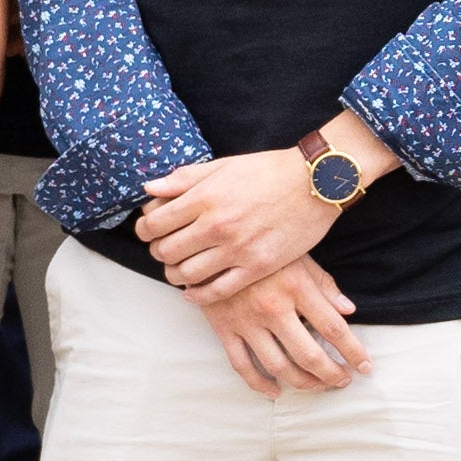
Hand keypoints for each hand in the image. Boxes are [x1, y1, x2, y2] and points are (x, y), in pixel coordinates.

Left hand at [135, 145, 344, 302]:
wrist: (315, 183)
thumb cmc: (268, 171)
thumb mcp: (223, 165)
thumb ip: (184, 179)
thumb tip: (149, 189)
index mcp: (205, 197)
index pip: (155, 223)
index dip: (144, 230)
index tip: (148, 231)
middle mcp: (217, 224)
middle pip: (167, 251)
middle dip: (158, 253)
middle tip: (164, 250)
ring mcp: (238, 249)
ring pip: (187, 274)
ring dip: (175, 275)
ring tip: (178, 269)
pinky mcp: (257, 267)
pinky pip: (217, 291)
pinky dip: (198, 295)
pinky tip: (193, 290)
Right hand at [191, 260, 370, 397]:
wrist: (208, 239)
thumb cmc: (261, 245)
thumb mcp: (297, 254)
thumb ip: (323, 284)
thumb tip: (349, 310)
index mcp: (296, 286)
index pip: (334, 329)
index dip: (354, 352)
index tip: (365, 366)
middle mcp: (273, 307)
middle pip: (310, 355)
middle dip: (331, 374)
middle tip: (342, 381)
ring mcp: (246, 321)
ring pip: (279, 366)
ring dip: (303, 383)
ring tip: (317, 386)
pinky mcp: (224, 328)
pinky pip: (243, 365)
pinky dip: (260, 384)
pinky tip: (275, 390)